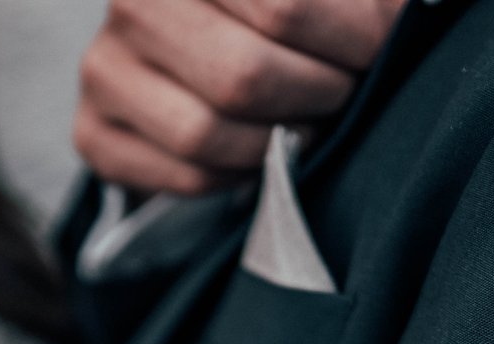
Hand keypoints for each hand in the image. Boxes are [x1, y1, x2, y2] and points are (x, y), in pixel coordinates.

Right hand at [75, 0, 404, 194]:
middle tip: (342, 89)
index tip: (379, 48)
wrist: (186, 31)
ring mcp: (102, 69)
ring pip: (207, 133)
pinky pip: (182, 175)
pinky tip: (261, 147)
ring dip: (278, 140)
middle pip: (245, 76)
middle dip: (317, 93)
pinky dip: (237, 173)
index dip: (353, 36)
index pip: (284, 7)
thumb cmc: (274, 6)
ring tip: (308, 119)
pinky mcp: (91, 133)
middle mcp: (133, 2)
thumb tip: (403, 18)